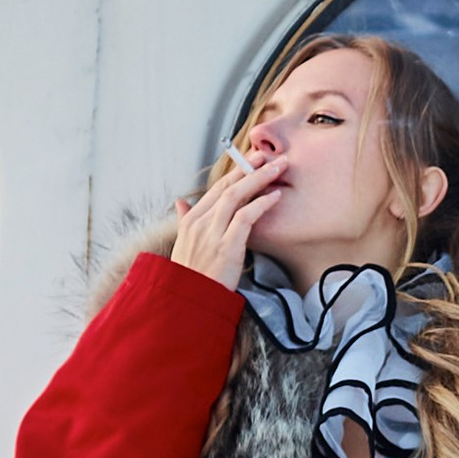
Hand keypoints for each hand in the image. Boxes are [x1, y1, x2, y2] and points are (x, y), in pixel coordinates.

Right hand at [169, 141, 286, 289]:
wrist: (188, 301)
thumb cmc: (190, 276)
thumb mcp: (183, 245)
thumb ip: (185, 220)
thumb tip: (181, 202)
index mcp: (192, 221)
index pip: (216, 189)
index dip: (235, 173)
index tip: (251, 161)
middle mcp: (200, 223)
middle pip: (228, 187)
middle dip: (249, 169)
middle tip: (268, 156)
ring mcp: (212, 234)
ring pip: (236, 196)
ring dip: (259, 179)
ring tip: (278, 168)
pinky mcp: (226, 246)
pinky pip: (245, 217)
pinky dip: (261, 204)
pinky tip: (275, 196)